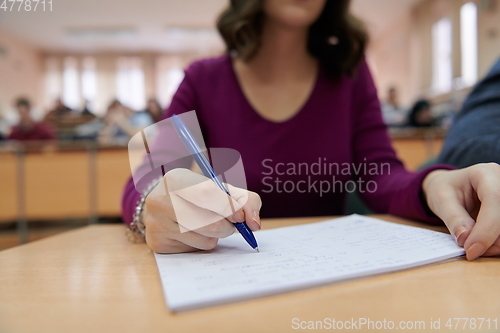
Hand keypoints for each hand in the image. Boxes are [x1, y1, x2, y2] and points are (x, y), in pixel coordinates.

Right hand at [143, 168, 261, 253]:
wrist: (164, 204)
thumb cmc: (198, 195)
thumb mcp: (221, 189)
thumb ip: (244, 200)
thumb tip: (253, 223)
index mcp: (176, 179)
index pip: (207, 194)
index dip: (229, 207)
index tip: (240, 217)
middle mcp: (159, 200)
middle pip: (208, 222)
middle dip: (228, 226)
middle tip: (231, 223)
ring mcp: (155, 223)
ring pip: (204, 238)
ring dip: (217, 236)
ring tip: (209, 224)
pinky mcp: (157, 243)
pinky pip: (194, 249)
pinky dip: (203, 243)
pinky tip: (195, 233)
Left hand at [422, 163, 499, 260]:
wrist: (450, 187)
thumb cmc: (445, 190)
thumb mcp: (441, 200)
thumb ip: (454, 218)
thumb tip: (465, 239)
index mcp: (485, 173)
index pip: (494, 200)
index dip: (486, 229)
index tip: (471, 250)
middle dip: (490, 239)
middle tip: (470, 251)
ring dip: (495, 244)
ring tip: (474, 246)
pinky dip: (498, 243)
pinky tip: (484, 245)